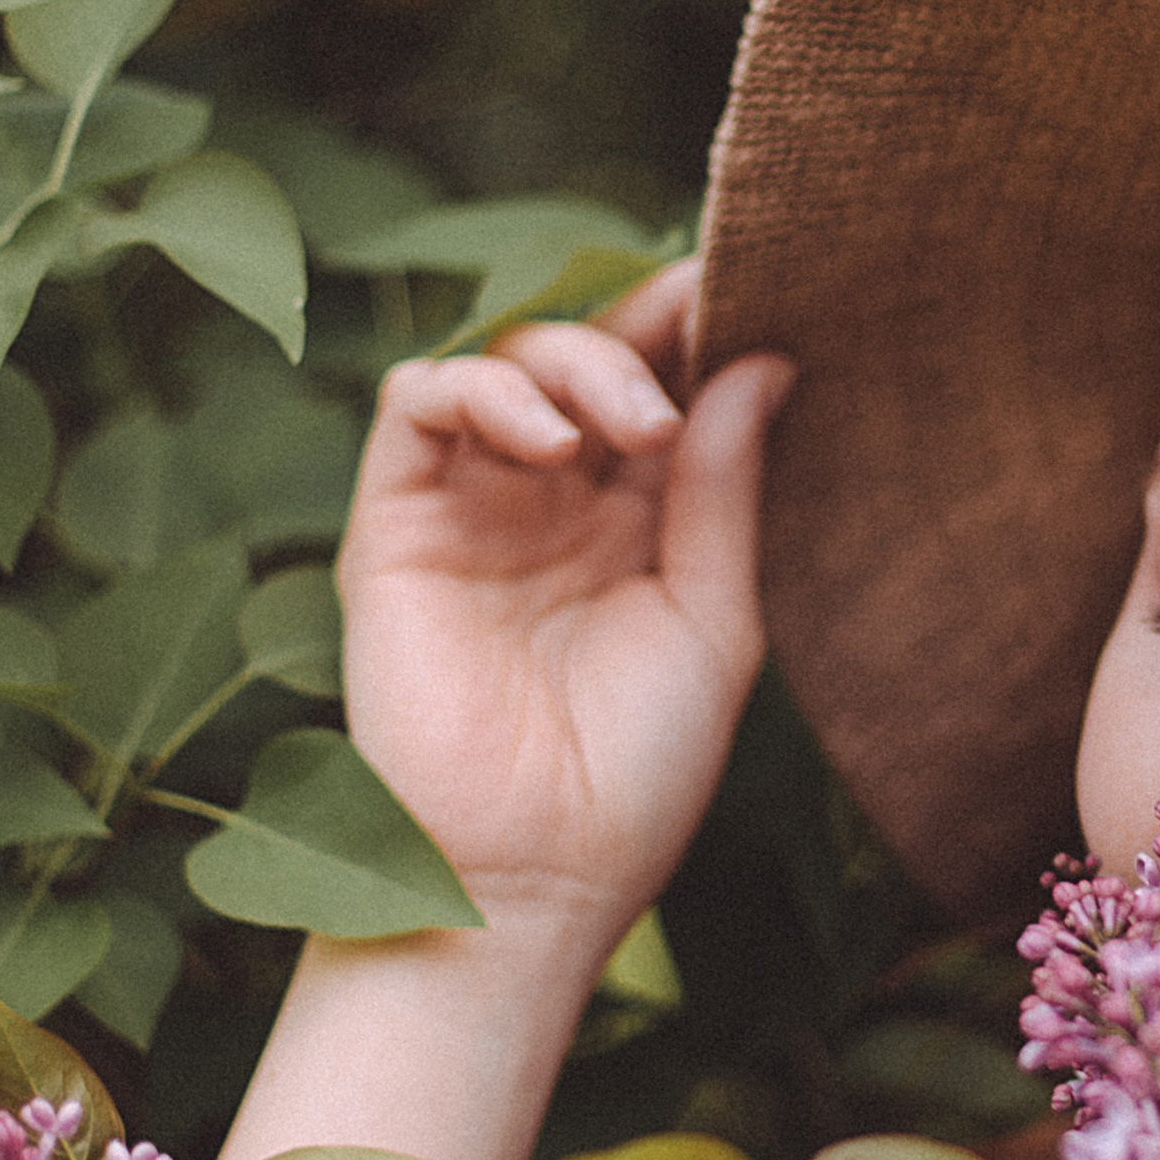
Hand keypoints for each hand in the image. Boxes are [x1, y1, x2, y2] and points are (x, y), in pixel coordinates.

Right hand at [336, 259, 786, 949]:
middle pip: (582, 363)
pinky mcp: (394, 527)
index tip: (741, 285)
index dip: (691, 330)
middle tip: (680, 377)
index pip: (659, 391)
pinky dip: (479, 390)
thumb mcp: (713, 620)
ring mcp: (470, 510)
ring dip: (569, 364)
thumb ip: (726, 491)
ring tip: (629, 426)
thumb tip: (764, 361)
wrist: (533, 875)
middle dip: (634, 342)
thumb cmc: (637, 773)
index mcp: (635, 525)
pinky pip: (416, 406)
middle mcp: (550, 506)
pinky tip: (546, 445)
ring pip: (501, 364)